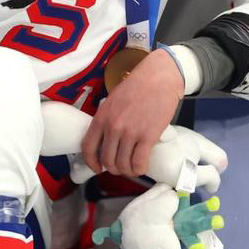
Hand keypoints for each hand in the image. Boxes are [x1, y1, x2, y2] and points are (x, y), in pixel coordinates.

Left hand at [81, 48, 184, 176]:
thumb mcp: (113, 100)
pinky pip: (138, 162)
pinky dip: (139, 169)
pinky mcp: (148, 136)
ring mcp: (130, 132)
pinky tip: (141, 167)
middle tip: (121, 166)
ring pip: (123, 164)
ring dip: (127, 170)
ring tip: (132, 167)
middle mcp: (113, 126)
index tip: (97, 168)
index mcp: (102, 117)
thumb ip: (107, 118)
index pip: (88, 147)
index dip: (91, 162)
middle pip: (107, 160)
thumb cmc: (138, 86)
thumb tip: (107, 138)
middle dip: (113, 168)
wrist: (159, 78)